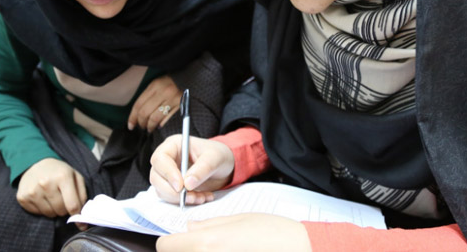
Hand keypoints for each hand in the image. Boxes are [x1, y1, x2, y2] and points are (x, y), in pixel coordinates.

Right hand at [17, 157, 86, 228]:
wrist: (36, 163)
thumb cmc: (59, 171)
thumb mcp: (75, 176)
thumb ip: (82, 194)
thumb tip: (83, 214)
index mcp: (62, 177)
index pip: (72, 204)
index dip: (78, 216)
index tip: (82, 224)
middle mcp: (46, 184)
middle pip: (60, 211)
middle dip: (65, 209)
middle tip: (64, 201)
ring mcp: (33, 191)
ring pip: (49, 214)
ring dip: (54, 210)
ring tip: (53, 198)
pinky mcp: (22, 197)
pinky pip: (37, 213)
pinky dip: (42, 209)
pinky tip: (43, 198)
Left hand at [128, 75, 181, 131]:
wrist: (191, 79)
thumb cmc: (172, 82)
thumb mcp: (158, 83)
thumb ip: (149, 95)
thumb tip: (138, 114)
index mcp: (155, 85)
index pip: (139, 104)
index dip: (132, 117)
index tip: (130, 125)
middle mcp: (163, 92)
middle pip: (145, 112)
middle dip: (141, 123)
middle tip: (141, 127)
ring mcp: (173, 99)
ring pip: (155, 118)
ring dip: (150, 126)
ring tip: (149, 128)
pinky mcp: (182, 105)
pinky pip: (168, 119)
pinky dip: (161, 124)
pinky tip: (159, 126)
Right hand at [149, 135, 234, 204]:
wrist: (223, 166)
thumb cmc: (218, 155)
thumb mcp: (215, 158)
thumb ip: (203, 169)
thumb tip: (188, 184)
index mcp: (173, 145)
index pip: (160, 159)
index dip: (168, 173)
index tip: (181, 186)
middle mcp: (167, 159)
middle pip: (156, 177)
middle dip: (172, 191)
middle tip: (191, 197)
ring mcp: (167, 174)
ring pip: (162, 190)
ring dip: (180, 199)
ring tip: (202, 197)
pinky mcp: (172, 187)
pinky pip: (171, 198)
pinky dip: (185, 202)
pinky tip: (202, 198)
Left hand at [156, 214, 311, 251]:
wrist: (300, 249)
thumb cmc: (273, 233)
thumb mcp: (239, 219)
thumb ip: (209, 224)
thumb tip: (189, 227)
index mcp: (207, 242)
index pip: (166, 247)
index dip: (170, 241)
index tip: (178, 239)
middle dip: (185, 249)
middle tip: (203, 243)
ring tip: (221, 247)